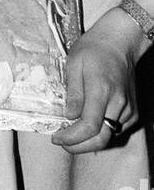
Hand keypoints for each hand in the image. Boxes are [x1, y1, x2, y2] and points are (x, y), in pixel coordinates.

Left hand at [51, 7, 145, 152]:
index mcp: (102, 90)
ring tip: (70, 134)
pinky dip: (101, 134)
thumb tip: (68, 116)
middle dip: (79, 146)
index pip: (89, 126)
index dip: (71, 137)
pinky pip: (116, 130)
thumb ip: (73, 92)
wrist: (120, 42)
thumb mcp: (74, 64)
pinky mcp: (133, 112)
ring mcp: (129, 109)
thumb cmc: (93, 49)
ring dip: (88, 141)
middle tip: (62, 142)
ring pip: (109, 137)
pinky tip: (86, 127)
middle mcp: (119, 103)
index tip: (56, 138)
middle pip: (101, 139)